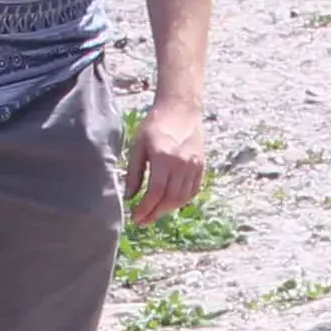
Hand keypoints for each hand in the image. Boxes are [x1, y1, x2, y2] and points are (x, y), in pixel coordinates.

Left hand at [123, 95, 210, 226]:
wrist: (181, 109)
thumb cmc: (155, 125)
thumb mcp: (138, 146)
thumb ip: (134, 173)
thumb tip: (129, 197)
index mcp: (164, 157)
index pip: (156, 192)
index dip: (145, 209)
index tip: (135, 218)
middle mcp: (182, 164)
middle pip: (170, 199)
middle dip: (155, 214)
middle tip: (142, 221)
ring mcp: (194, 166)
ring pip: (182, 198)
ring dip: (167, 210)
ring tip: (154, 214)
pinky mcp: (201, 166)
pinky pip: (193, 191)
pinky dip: (181, 201)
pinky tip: (169, 203)